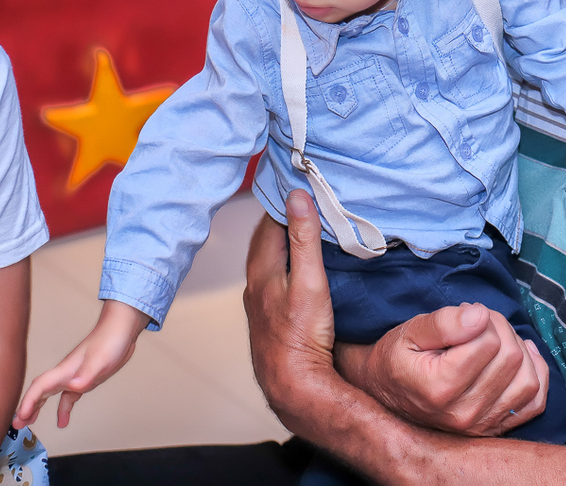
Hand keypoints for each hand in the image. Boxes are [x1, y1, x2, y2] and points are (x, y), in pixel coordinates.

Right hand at [13, 299, 147, 428]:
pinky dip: (64, 407)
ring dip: (39, 408)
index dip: (28, 401)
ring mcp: (75, 375)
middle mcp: (66, 373)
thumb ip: (87, 373)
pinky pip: (69, 396)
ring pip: (52, 394)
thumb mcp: (100, 359)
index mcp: (65, 370)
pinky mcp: (86, 378)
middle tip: (17, 423)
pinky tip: (64, 418)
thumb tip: (74, 387)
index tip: (20, 416)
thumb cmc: (110, 339)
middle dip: (26, 407)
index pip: (40, 387)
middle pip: (40, 391)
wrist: (122, 329)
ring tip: (30, 422)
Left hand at [244, 190, 339, 426]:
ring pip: (267, 261)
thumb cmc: (301, 336)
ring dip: (279, 242)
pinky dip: (282, 264)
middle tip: (295, 197)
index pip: (268, 222)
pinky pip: (273, 280)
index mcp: (262, 270)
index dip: (281, 200)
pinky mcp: (269, 319)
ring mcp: (260, 303)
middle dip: (277, 217)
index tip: (294, 182)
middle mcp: (255, 284)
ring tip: (296, 226)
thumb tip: (297, 196)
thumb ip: (304, 238)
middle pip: (263, 240)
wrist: (292, 384)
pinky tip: (295, 270)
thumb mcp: (310, 280)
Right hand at [337, 303, 548, 436]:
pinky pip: (534, 403)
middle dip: (500, 329)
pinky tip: (518, 360)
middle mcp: (463, 414)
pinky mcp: (494, 428)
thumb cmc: (399, 358)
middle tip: (477, 323)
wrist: (386, 392)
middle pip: (511, 357)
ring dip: (518, 350)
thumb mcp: (411, 331)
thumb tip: (480, 317)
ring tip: (494, 341)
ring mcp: (481, 426)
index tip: (463, 316)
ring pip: (528, 379)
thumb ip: (444, 323)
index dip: (481, 317)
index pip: (489, 341)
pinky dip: (534, 376)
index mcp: (440, 388)